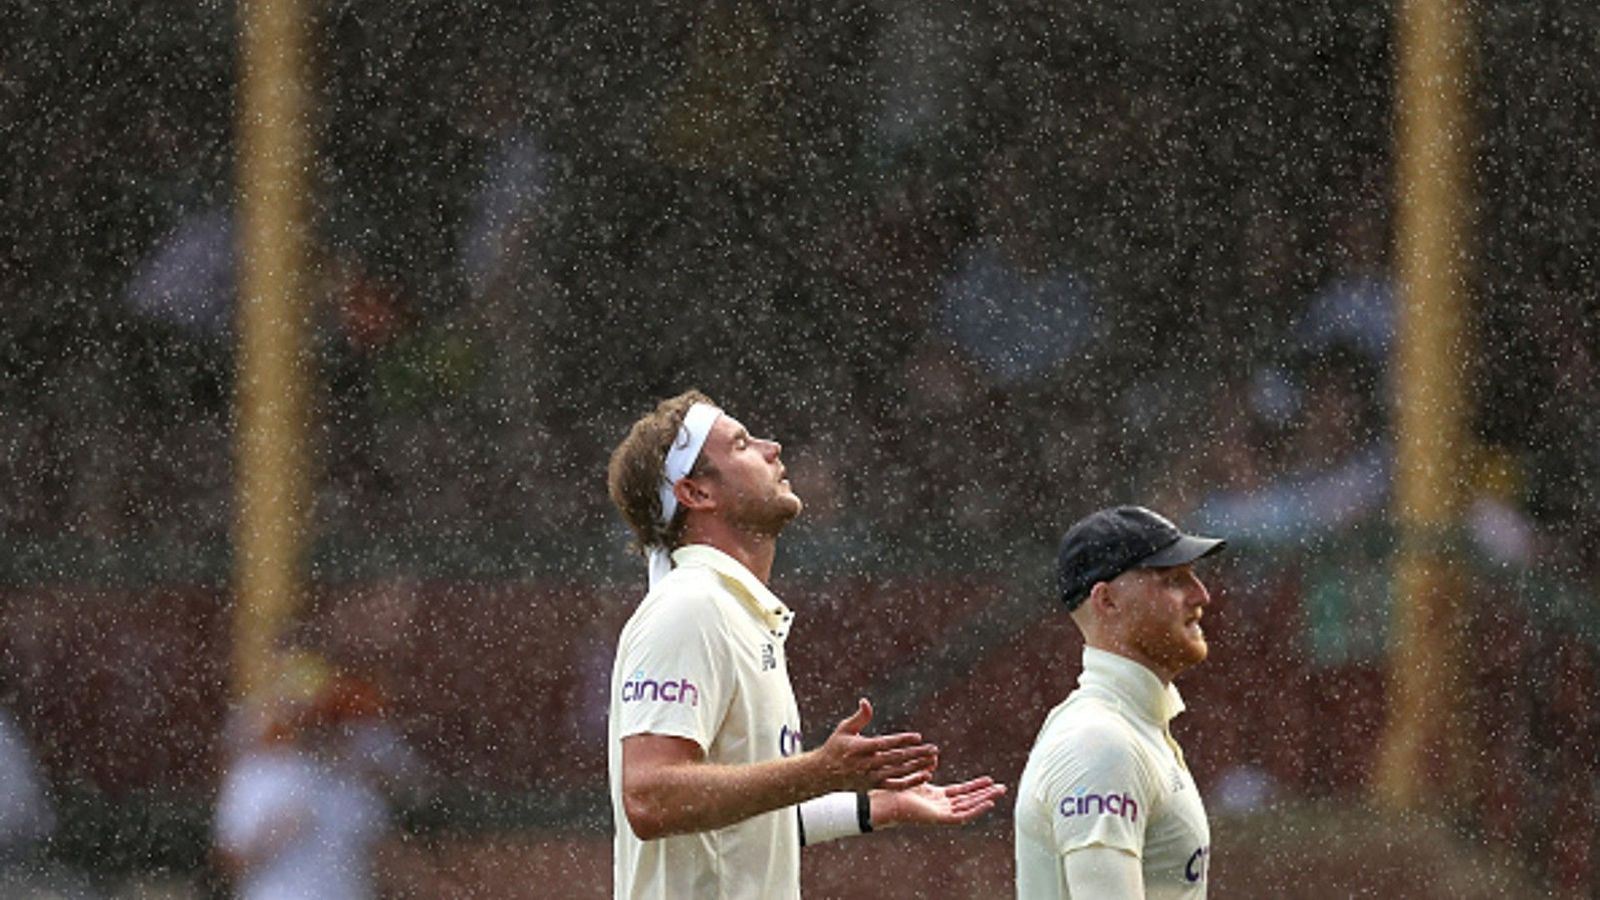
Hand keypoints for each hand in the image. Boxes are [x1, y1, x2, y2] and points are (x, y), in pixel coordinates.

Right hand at [815, 699, 937, 792]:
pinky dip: (912, 782)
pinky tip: (925, 775)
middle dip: (916, 753)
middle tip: (934, 748)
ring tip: (933, 759)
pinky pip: (897, 785)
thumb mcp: (844, 729)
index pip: (885, 744)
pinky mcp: (875, 786)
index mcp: (860, 748)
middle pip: (896, 758)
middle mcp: (867, 764)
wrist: (824, 774)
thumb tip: (866, 701)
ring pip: (899, 772)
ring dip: (917, 766)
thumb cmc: (835, 747)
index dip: (901, 740)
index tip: (918, 736)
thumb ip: (859, 717)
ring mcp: (871, 777)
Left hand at [872, 776, 1006, 828]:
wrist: (882, 801)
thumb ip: (925, 766)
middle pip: (968, 800)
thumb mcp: (912, 774)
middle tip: (1003, 787)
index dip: (975, 786)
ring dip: (985, 799)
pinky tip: (988, 803)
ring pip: (969, 808)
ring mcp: (941, 814)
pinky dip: (976, 810)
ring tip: (1000, 791)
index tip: (989, 779)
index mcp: (934, 798)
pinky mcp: (940, 820)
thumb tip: (934, 755)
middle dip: (985, 793)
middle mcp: (940, 807)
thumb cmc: (891, 790)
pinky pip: (963, 816)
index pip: (960, 793)